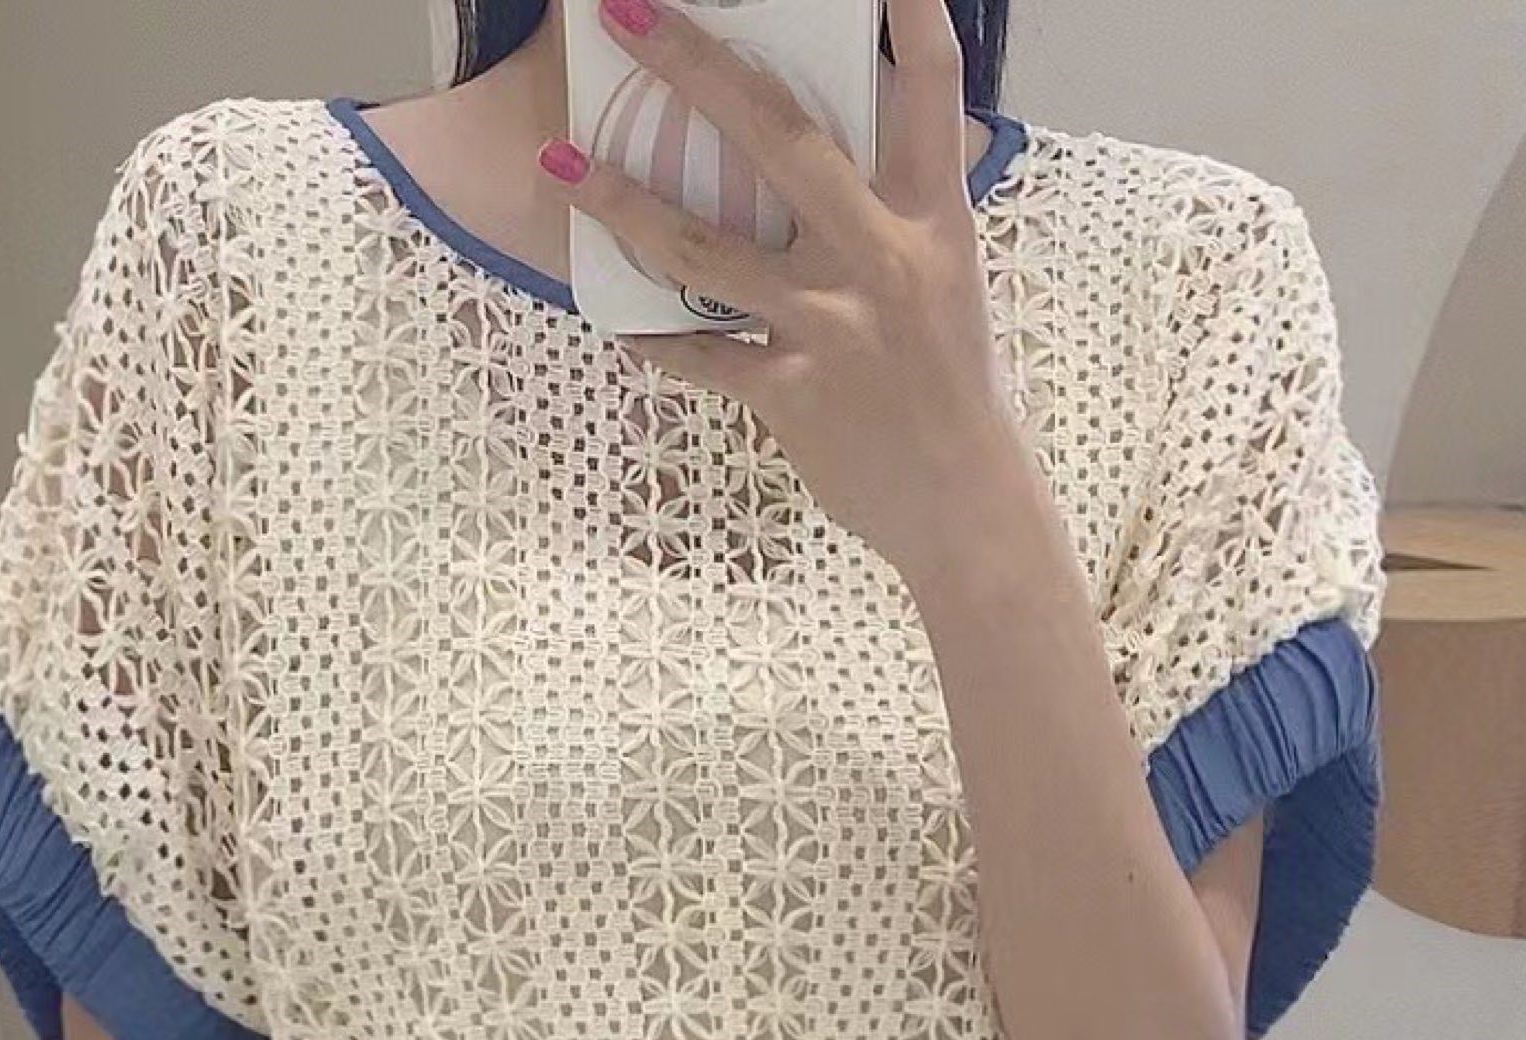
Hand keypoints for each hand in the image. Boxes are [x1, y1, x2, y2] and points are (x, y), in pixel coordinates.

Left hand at [543, 0, 1037, 581]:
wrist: (964, 505)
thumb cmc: (954, 384)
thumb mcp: (947, 276)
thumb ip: (893, 208)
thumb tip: (827, 149)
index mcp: (934, 217)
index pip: (928, 88)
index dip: (909, 14)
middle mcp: (881, 257)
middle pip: (781, 140)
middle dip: (697, 67)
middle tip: (629, 15)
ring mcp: (830, 326)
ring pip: (707, 249)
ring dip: (625, 204)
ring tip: (560, 165)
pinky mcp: (791, 393)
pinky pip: (700, 356)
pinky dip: (651, 338)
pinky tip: (609, 316)